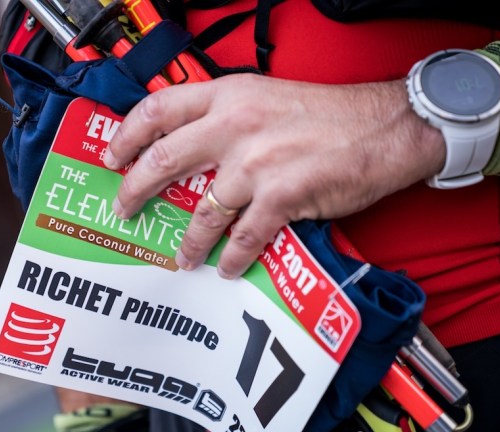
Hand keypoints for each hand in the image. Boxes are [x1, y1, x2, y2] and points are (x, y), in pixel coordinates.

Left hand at [103, 73, 444, 278]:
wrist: (386, 127)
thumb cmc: (329, 115)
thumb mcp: (265, 98)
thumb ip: (225, 117)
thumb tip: (190, 147)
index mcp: (229, 95)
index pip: (159, 109)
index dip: (127, 135)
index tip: (113, 156)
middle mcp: (234, 125)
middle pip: (164, 160)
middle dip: (135, 191)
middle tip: (124, 210)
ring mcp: (256, 163)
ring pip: (202, 212)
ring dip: (187, 242)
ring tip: (182, 258)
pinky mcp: (282, 196)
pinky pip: (243, 237)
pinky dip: (232, 258)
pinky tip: (227, 268)